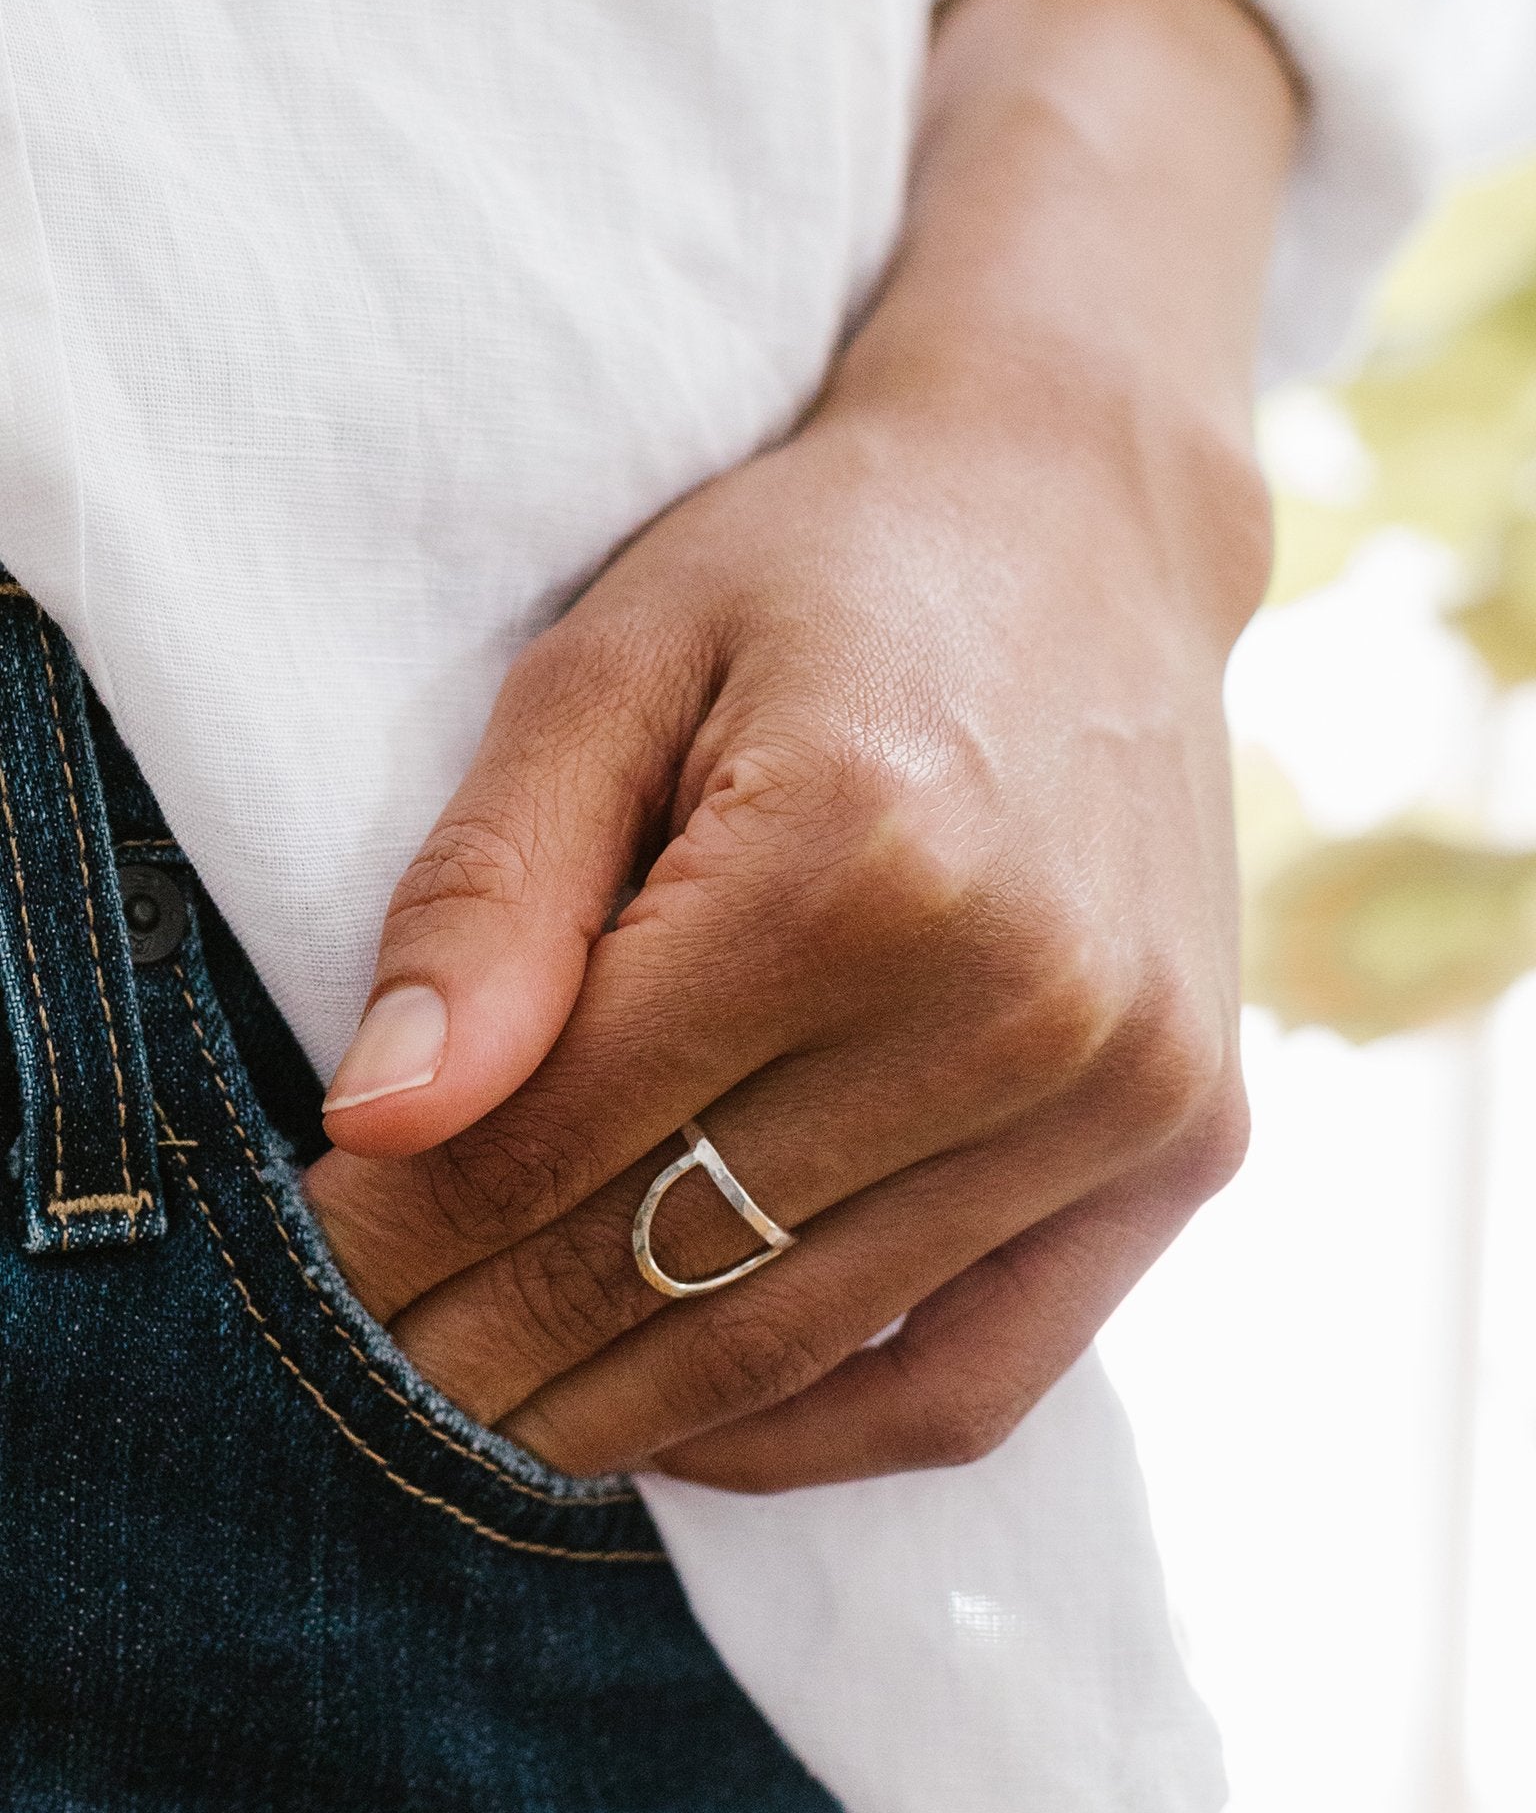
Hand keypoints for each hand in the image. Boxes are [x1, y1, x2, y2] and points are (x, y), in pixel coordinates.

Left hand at [309, 0, 1296, 1489]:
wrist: (1082, 526)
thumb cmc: (817, 576)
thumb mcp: (612, 668)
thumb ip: (494, 891)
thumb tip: (379, 1120)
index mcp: (853, 855)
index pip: (557, 1129)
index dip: (400, 1228)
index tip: (307, 1267)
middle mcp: (1018, 997)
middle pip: (672, 1254)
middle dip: (479, 1344)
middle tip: (371, 1374)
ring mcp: (1126, 1088)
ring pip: (806, 1343)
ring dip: (619, 1408)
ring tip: (498, 1417)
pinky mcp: (1188, 1138)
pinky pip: (978, 1378)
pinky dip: (817, 1434)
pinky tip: (696, 1416)